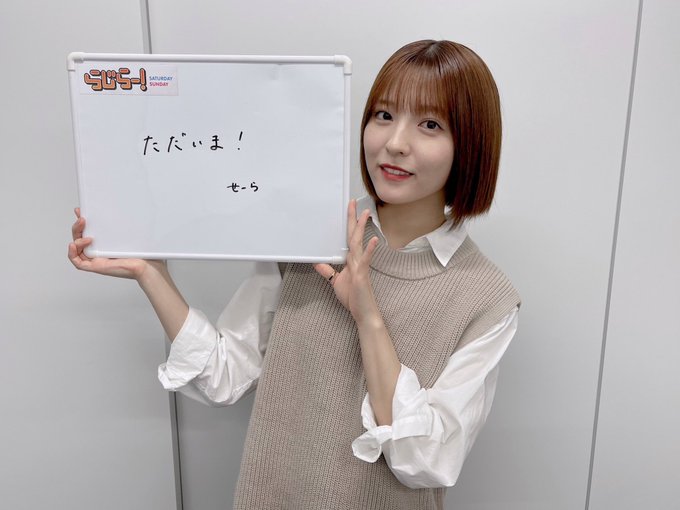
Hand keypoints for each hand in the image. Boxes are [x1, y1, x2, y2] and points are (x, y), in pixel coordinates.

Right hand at [68, 207, 163, 279]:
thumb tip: (119, 207)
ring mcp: (97, 259)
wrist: (146, 265)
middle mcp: (99, 251)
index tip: (81, 210)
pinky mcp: (96, 267)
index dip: (83, 222)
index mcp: (105, 243)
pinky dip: (72, 253)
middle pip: (80, 237)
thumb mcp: (129, 233)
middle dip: (78, 226)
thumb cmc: (142, 252)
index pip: (90, 231)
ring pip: (77, 248)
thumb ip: (121, 222)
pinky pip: (78, 262)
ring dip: (76, 236)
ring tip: (83, 227)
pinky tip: (74, 244)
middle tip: (83, 218)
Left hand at [314, 200, 379, 325]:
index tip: (348, 211)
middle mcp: (357, 260)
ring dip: (361, 228)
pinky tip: (373, 239)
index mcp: (351, 260)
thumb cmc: (353, 298)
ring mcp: (361, 266)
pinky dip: (369, 249)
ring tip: (365, 213)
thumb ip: (327, 271)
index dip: (348, 224)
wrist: (363, 313)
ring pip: (359, 243)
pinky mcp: (363, 274)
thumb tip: (316, 263)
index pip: (348, 238)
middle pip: (354, 235)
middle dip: (353, 219)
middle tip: (353, 203)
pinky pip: (366, 260)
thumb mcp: (335, 282)